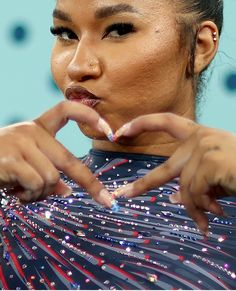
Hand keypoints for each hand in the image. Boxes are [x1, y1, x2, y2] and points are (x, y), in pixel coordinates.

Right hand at [0, 100, 112, 206]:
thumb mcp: (26, 162)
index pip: (66, 109)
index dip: (89, 115)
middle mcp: (31, 131)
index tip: (110, 130)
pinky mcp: (11, 159)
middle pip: (68, 160)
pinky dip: (29, 196)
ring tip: (23, 190)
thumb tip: (67, 190)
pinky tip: (14, 191)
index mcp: (37, 127)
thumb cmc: (0, 164)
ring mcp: (21, 143)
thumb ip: (48, 171)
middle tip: (107, 201)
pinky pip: (36, 185)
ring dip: (40, 193)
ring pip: (52, 179)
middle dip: (90, 184)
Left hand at [113, 113, 235, 234]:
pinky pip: (195, 194)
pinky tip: (216, 213)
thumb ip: (194, 181)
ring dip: (196, 209)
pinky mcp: (210, 162)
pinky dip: (203, 209)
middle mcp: (199, 137)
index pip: (165, 121)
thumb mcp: (216, 175)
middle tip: (123, 195)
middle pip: (165, 168)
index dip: (141, 123)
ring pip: (184, 189)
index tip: (121, 130)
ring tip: (207, 220)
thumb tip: (173, 198)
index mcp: (199, 134)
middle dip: (143, 185)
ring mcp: (204, 148)